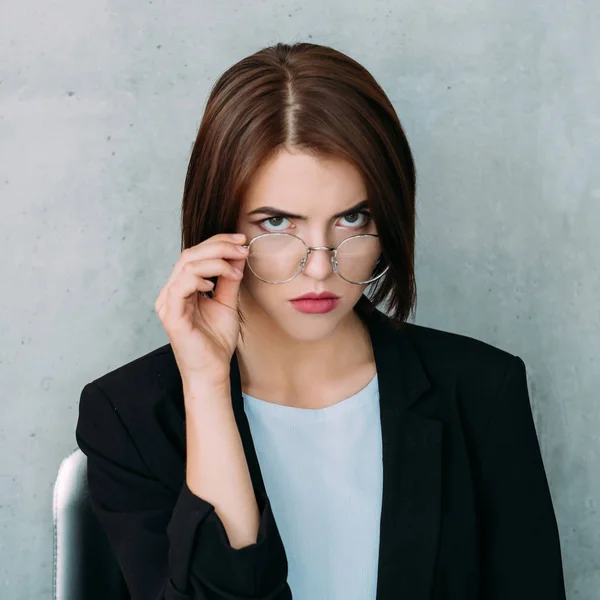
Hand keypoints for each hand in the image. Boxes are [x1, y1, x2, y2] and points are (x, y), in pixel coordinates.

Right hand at [154, 232, 248, 388]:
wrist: (212, 371)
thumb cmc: (216, 342)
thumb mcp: (227, 303)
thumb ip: (229, 280)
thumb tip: (238, 255)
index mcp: (183, 287)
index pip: (196, 255)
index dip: (218, 243)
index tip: (242, 241)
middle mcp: (172, 292)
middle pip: (190, 255)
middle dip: (218, 246)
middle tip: (242, 247)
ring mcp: (168, 302)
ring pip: (185, 266)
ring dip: (214, 262)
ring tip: (235, 269)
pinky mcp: (171, 315)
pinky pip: (180, 286)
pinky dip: (199, 279)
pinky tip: (214, 285)